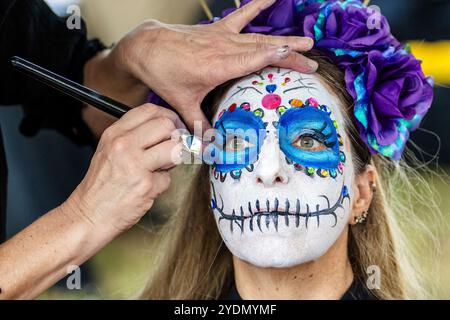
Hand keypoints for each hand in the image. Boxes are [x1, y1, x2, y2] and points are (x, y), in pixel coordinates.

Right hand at [65, 104, 183, 235]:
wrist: (89, 214)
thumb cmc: (101, 185)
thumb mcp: (110, 151)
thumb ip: (135, 137)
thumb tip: (167, 130)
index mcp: (115, 134)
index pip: (149, 110)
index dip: (168, 117)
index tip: (173, 127)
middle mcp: (124, 145)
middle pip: (166, 125)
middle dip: (175, 138)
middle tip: (172, 149)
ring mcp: (135, 164)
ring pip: (174, 149)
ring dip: (173, 160)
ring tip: (160, 168)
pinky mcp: (146, 185)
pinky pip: (168, 178)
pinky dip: (161, 184)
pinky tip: (147, 188)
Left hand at [107, 0, 316, 128]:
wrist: (147, 48)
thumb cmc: (165, 74)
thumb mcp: (182, 103)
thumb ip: (198, 124)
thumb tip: (210, 148)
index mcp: (218, 66)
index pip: (253, 59)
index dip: (275, 56)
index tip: (297, 55)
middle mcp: (223, 48)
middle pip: (263, 48)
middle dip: (290, 55)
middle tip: (312, 63)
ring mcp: (222, 36)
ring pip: (258, 36)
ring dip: (283, 39)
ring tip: (307, 42)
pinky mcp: (218, 30)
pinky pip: (241, 16)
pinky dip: (257, 6)